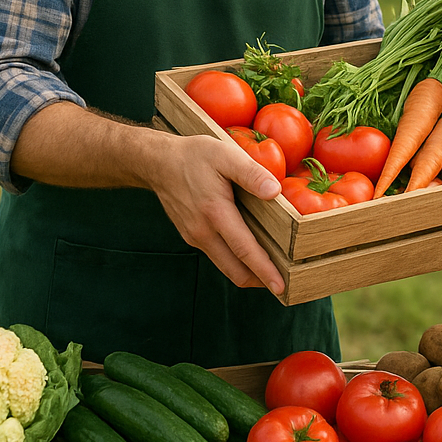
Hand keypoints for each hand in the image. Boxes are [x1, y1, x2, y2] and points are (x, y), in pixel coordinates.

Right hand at [145, 132, 285, 293]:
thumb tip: (275, 192)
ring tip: (272, 273)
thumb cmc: (194, 156)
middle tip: (284, 286)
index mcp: (215, 213)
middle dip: (259, 281)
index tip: (280, 287)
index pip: (244, 249)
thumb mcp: (226, 155)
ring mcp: (195, 236)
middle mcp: (203, 232)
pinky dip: (235, 261)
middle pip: (235, 269)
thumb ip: (252, 173)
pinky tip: (250, 253)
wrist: (157, 162)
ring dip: (248, 273)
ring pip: (226, 265)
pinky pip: (217, 254)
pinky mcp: (192, 234)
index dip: (264, 270)